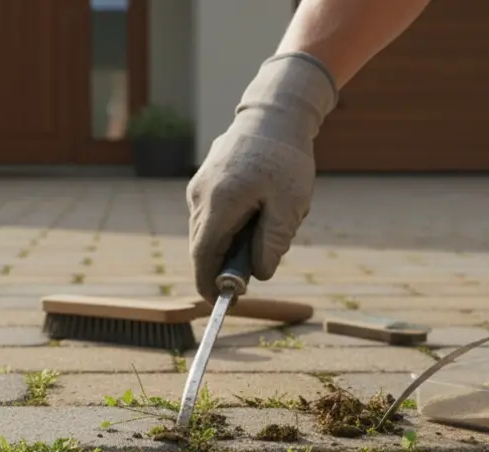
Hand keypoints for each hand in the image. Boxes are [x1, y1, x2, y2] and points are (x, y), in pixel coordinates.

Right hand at [186, 53, 337, 302]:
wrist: (274, 113)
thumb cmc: (286, 159)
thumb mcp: (290, 205)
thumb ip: (273, 243)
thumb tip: (260, 273)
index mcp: (219, 203)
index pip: (202, 257)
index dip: (208, 284)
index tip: (221, 301)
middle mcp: (201, 196)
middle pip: (203, 247)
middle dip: (227, 263)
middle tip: (260, 264)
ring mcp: (198, 187)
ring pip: (208, 231)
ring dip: (233, 241)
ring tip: (270, 220)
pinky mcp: (203, 181)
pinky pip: (212, 215)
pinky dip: (231, 224)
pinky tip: (260, 206)